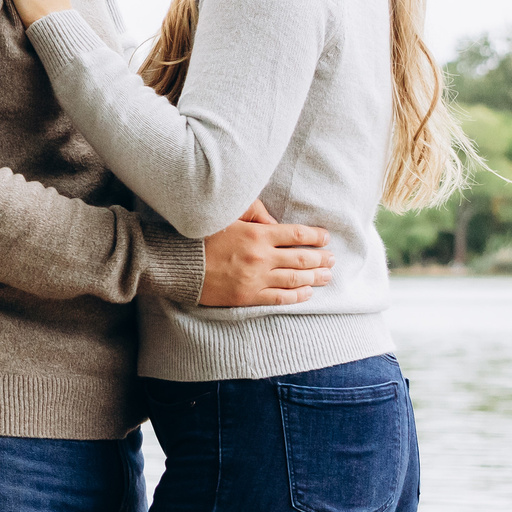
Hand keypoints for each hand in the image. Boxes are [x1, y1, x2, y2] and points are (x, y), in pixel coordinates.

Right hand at [199, 200, 332, 306]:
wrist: (179, 265)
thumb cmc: (201, 237)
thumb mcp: (227, 216)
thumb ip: (253, 213)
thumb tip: (275, 221)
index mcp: (257, 235)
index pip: (297, 235)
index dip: (316, 237)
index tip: (326, 238)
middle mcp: (261, 258)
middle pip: (301, 259)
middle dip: (321, 258)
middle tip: (332, 258)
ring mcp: (256, 279)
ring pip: (295, 279)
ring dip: (315, 278)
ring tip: (327, 276)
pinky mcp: (248, 296)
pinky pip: (280, 298)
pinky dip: (297, 296)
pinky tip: (307, 293)